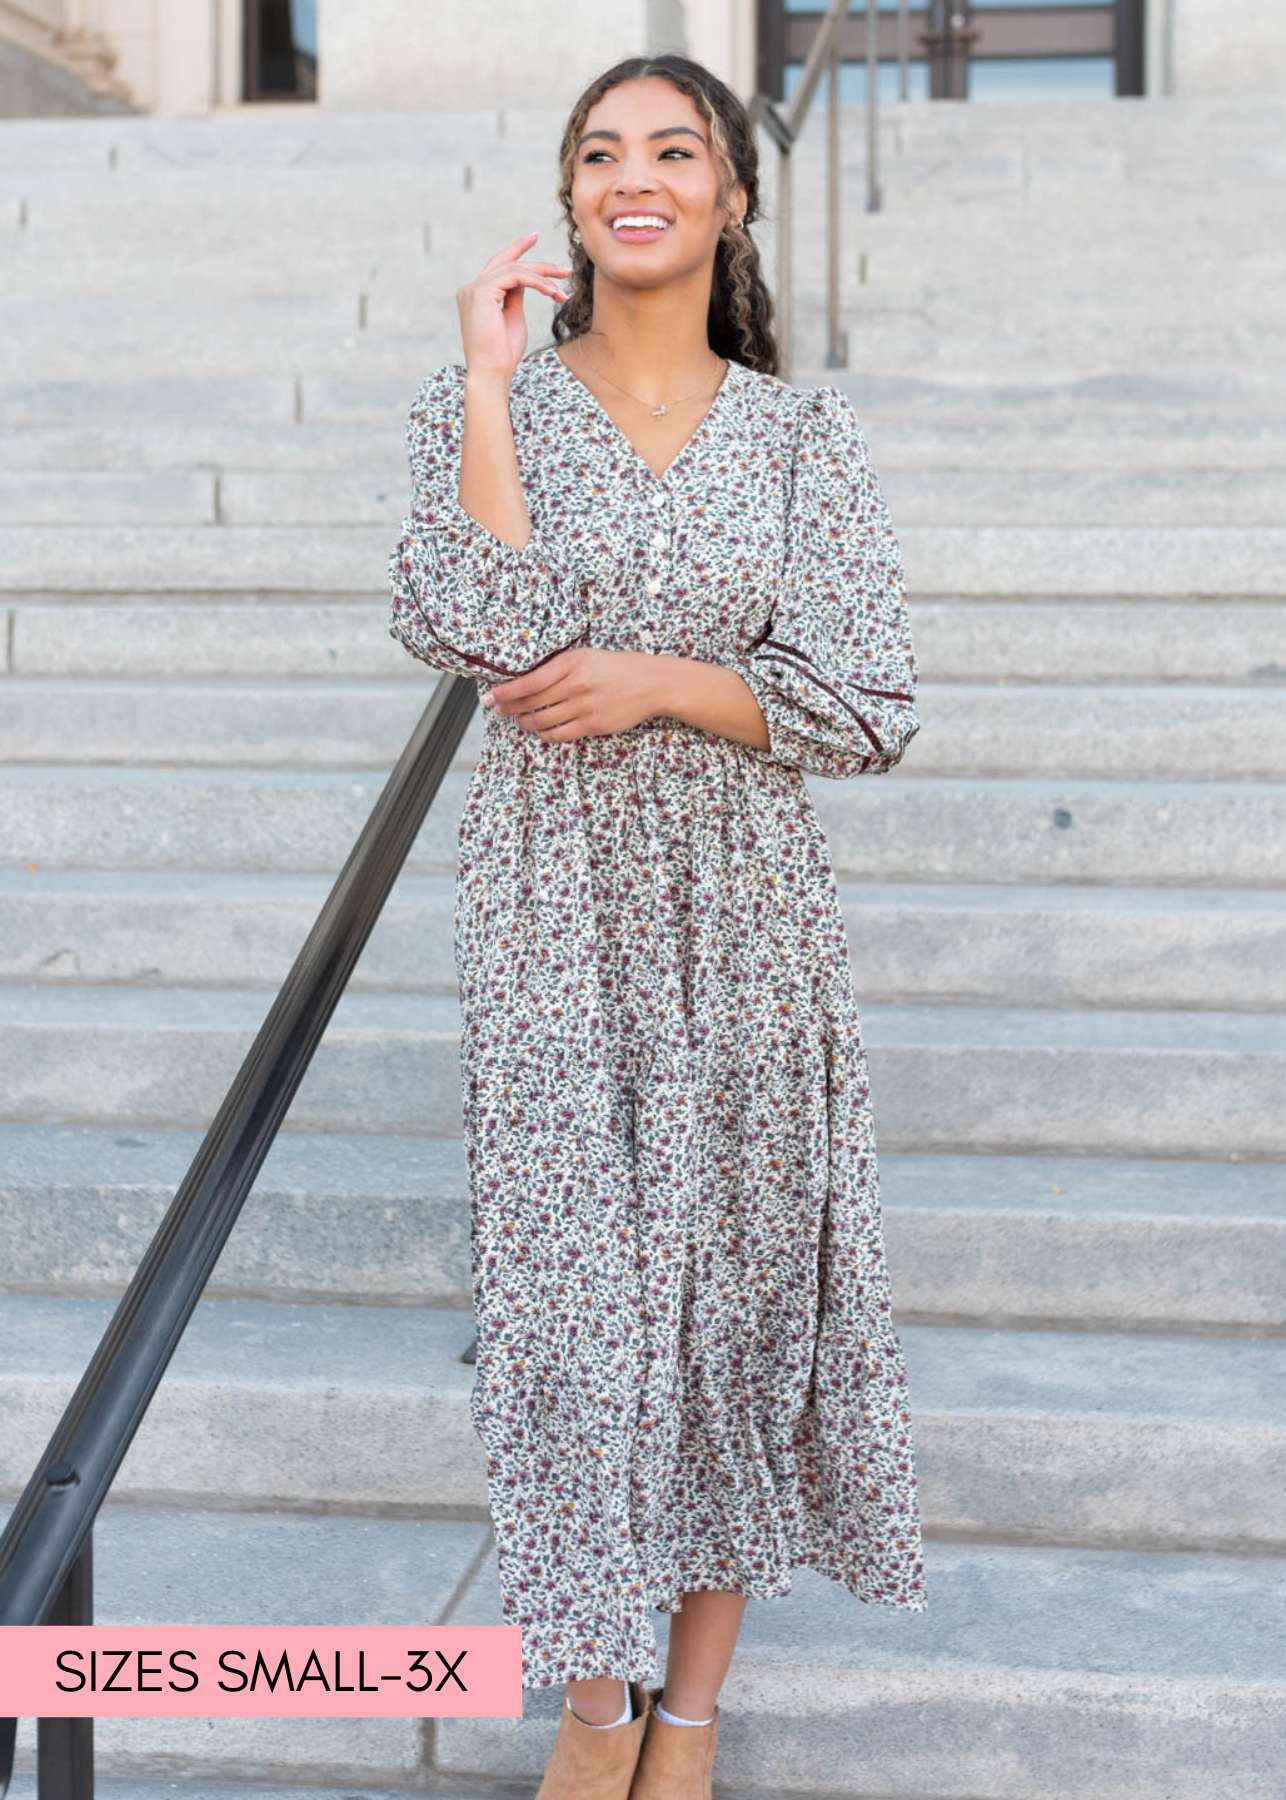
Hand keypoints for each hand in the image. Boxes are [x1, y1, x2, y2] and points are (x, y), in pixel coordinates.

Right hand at [457, 231, 570, 382]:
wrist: (492, 372)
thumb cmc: (503, 353)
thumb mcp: (513, 317)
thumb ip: (515, 296)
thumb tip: (525, 280)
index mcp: (476, 295)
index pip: (497, 266)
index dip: (516, 250)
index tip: (533, 238)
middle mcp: (471, 289)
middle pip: (507, 263)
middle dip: (536, 262)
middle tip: (562, 269)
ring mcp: (474, 289)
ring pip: (514, 269)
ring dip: (542, 276)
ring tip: (562, 287)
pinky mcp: (481, 292)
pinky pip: (515, 276)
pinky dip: (537, 282)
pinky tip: (552, 292)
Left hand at [481, 647, 661, 742]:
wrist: (652, 683)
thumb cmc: (618, 668)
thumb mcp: (587, 656)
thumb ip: (560, 667)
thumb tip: (528, 680)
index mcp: (571, 662)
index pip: (528, 681)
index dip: (504, 692)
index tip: (489, 698)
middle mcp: (575, 684)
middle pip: (530, 702)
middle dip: (509, 709)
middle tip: (499, 711)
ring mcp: (584, 706)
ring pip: (541, 720)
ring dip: (525, 723)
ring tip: (520, 721)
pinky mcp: (592, 724)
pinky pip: (558, 734)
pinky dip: (545, 735)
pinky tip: (541, 731)